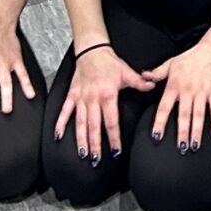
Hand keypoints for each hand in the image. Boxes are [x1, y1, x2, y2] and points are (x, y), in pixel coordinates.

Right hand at [53, 44, 151, 163]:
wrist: (92, 50)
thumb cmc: (110, 63)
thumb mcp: (127, 72)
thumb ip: (140, 82)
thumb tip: (153, 86)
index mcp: (108, 95)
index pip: (111, 121)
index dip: (114, 138)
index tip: (116, 151)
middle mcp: (93, 99)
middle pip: (94, 126)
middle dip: (95, 144)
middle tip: (96, 160)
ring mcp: (81, 98)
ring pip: (80, 122)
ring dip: (80, 139)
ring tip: (82, 153)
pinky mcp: (71, 95)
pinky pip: (65, 111)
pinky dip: (60, 123)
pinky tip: (58, 136)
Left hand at [142, 42, 210, 153]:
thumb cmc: (191, 58)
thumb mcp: (170, 64)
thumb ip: (156, 73)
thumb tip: (143, 77)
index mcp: (174, 85)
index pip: (164, 107)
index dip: (160, 122)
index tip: (157, 136)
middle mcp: (188, 91)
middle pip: (184, 115)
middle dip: (182, 132)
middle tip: (180, 147)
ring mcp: (202, 92)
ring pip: (199, 115)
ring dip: (197, 131)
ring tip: (194, 146)